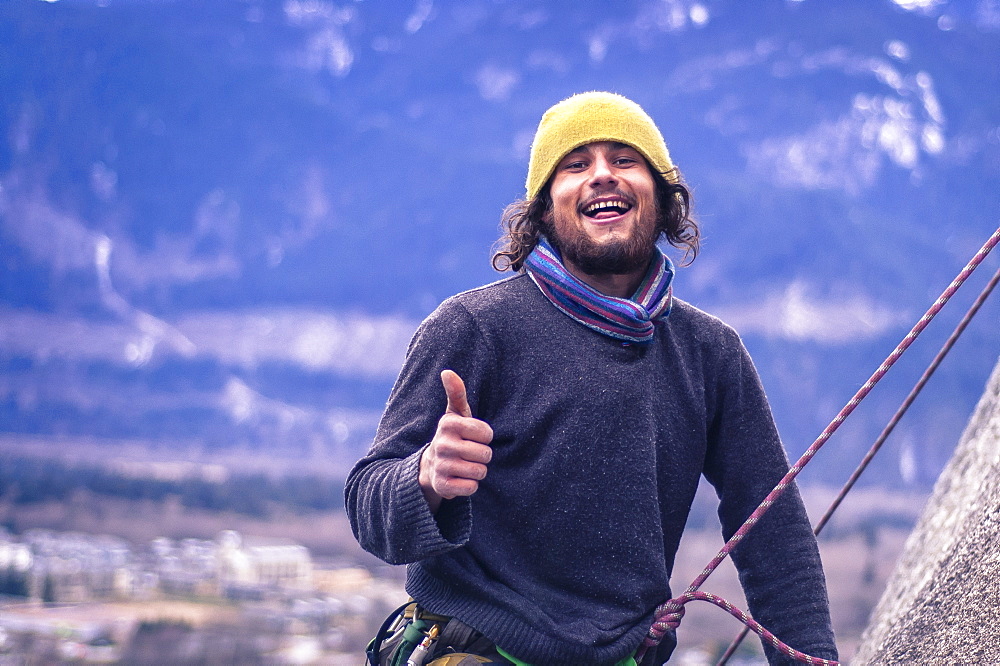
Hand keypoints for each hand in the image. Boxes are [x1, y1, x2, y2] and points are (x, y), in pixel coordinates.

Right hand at [418, 369, 493, 512]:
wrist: (431, 467)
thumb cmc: (452, 436)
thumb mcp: (455, 414)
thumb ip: (456, 392)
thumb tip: (447, 372)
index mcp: (448, 424)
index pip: (487, 433)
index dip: (485, 437)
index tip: (473, 436)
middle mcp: (442, 444)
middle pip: (486, 454)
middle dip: (482, 455)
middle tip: (469, 453)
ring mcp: (441, 466)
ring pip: (480, 471)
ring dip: (477, 471)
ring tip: (465, 465)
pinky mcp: (442, 486)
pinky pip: (471, 487)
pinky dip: (470, 485)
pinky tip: (460, 479)